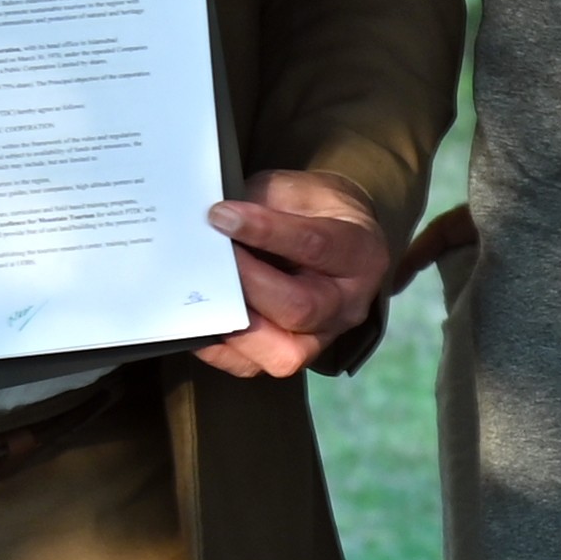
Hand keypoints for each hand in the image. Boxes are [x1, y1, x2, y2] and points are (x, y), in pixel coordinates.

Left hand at [193, 171, 391, 381]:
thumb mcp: (296, 191)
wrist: (335, 235)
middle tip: (209, 256)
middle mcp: (348, 303)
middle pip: (300, 308)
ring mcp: (324, 336)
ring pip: (282, 353)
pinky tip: (201, 322)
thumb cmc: (312, 211)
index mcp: (359, 252)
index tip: (221, 216)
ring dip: (236, 323)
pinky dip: (221, 349)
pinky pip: (255, 368)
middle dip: (247, 283)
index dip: (266, 232)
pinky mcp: (295, 355)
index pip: (315, 246)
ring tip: (206, 293)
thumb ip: (262, 204)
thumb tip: (213, 220)